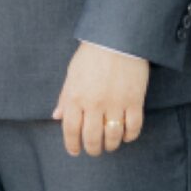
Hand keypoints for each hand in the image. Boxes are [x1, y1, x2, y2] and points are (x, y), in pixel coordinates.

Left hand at [52, 39, 148, 156]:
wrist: (117, 38)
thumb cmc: (91, 55)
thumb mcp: (72, 75)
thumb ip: (65, 97)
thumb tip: (56, 116)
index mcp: (75, 97)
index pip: (70, 130)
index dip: (72, 145)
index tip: (75, 151)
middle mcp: (94, 103)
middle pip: (92, 137)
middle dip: (92, 149)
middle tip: (94, 151)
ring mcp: (115, 103)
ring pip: (112, 135)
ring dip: (110, 145)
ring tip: (109, 145)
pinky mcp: (135, 100)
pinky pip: (133, 126)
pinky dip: (129, 135)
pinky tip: (126, 136)